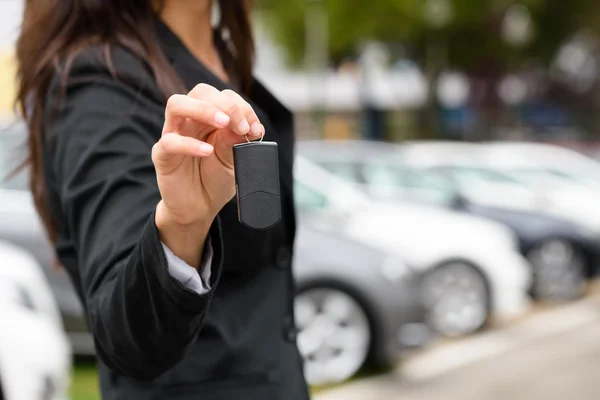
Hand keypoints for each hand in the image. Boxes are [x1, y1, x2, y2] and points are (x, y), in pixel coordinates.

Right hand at [152, 83, 262, 257]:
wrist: (200, 208)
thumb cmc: (215, 179)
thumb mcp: (233, 158)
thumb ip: (236, 140)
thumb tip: (248, 124)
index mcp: (209, 118)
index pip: (222, 96)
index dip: (240, 106)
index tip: (254, 127)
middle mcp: (190, 121)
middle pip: (200, 92)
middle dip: (224, 103)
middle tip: (241, 125)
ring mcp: (173, 134)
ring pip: (176, 104)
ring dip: (203, 109)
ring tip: (224, 123)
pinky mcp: (162, 154)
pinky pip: (170, 141)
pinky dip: (190, 144)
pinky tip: (207, 151)